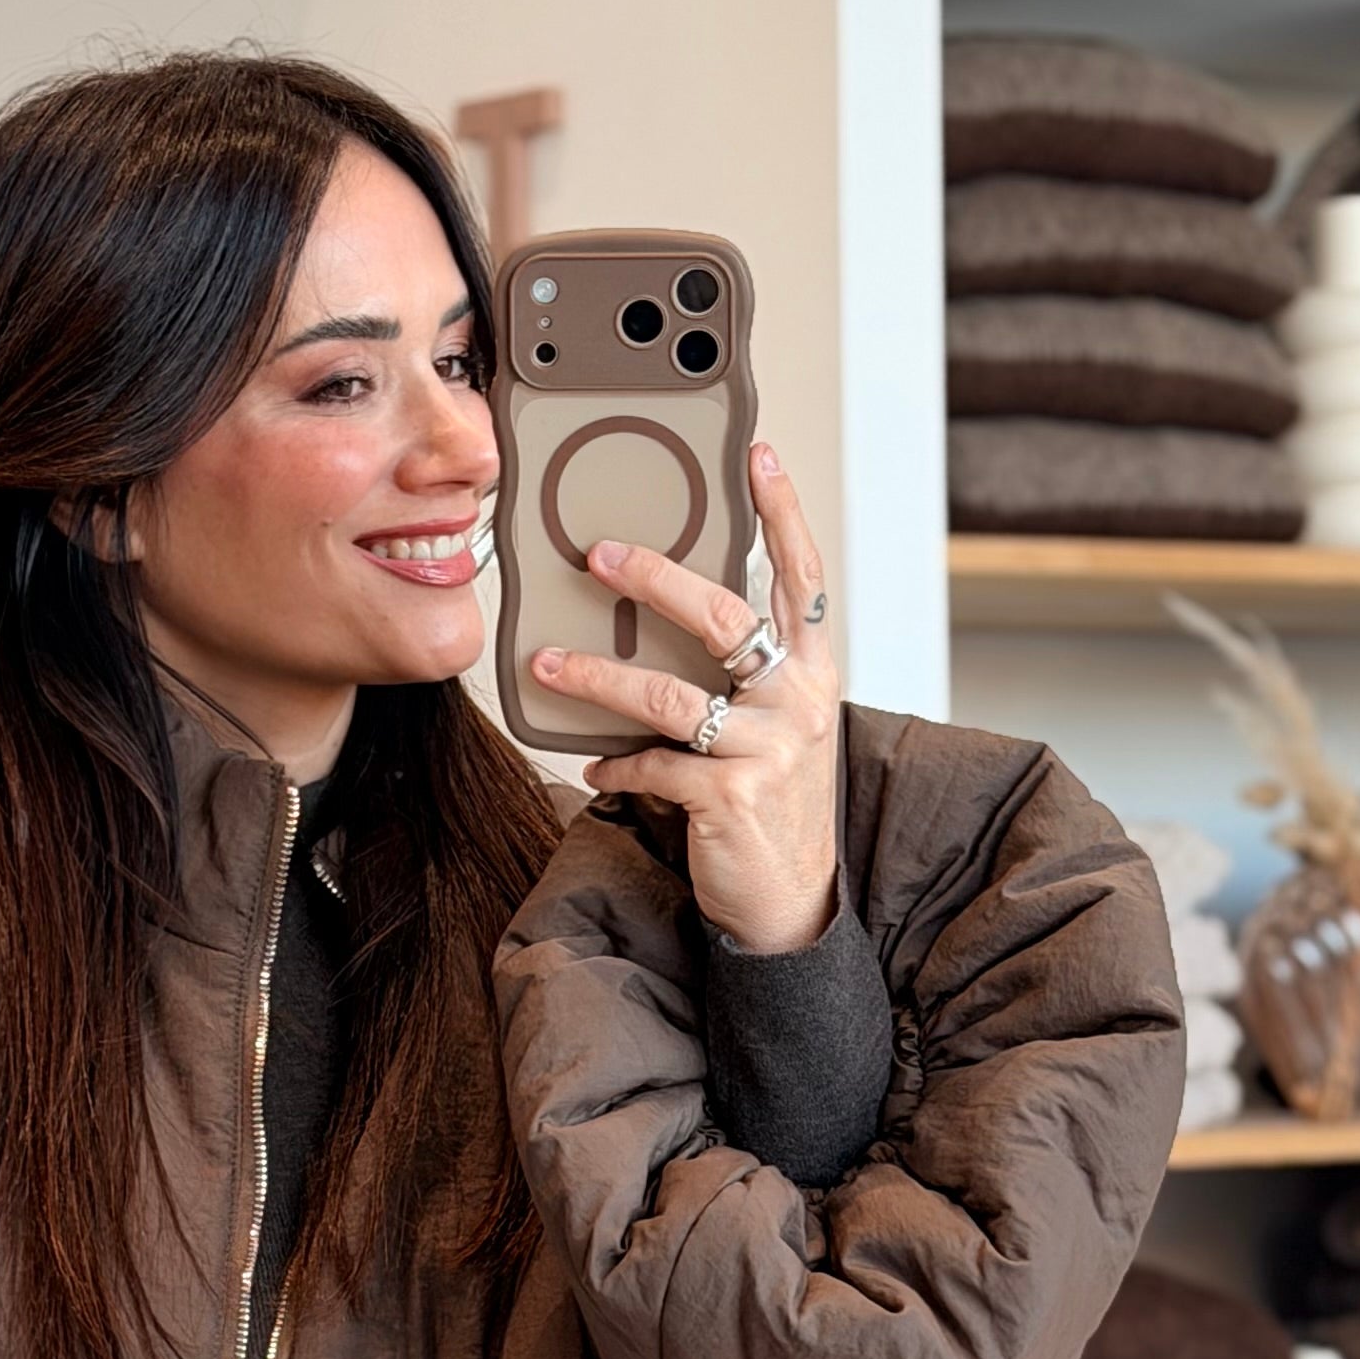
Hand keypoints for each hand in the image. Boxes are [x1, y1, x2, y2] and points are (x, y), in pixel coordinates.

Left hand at [526, 446, 843, 953]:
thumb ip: (742, 674)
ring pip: (667, 693)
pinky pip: (652, 764)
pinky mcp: (730, 796)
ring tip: (546, 662)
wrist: (791, 903)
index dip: (782, 512)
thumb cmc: (772, 803)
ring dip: (597, 674)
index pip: (803, 576)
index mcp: (813, 671)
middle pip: (723, 615)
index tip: (758, 455)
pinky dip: (616, 764)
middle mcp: (798, 701)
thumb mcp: (775, 727)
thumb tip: (658, 621)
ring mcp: (768, 749)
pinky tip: (596, 765)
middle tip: (597, 554)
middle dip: (654, 577)